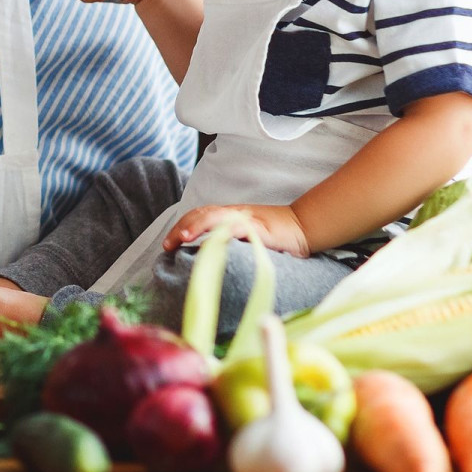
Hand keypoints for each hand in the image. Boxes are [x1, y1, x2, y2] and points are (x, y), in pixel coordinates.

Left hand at [164, 204, 309, 256]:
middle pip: (201, 214)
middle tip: (168, 245)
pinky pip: (237, 227)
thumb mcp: (247, 238)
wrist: (303, 227)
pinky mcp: (258, 228)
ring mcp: (246, 218)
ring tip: (182, 238)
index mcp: (230, 215)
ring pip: (215, 216)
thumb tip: (207, 258)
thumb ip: (229, 242)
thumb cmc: (276, 237)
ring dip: (197, 225)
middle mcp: (235, 213)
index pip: (199, 215)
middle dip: (182, 227)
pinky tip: (212, 241)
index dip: (182, 226)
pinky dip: (222, 232)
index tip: (168, 243)